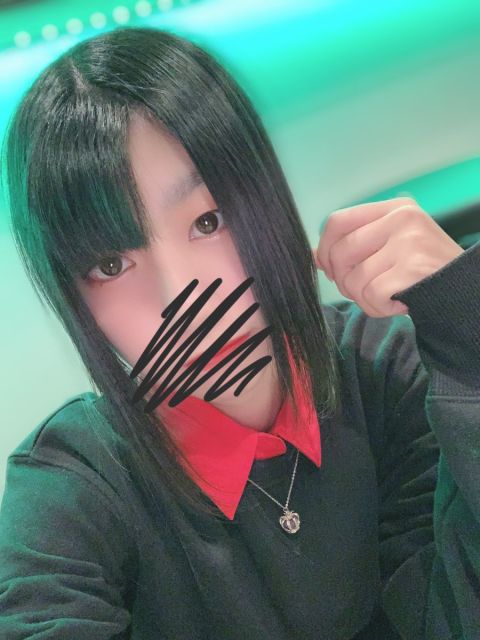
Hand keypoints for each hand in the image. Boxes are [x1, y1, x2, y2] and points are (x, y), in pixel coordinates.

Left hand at [312, 197, 464, 317]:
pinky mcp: (412, 269)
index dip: (325, 249)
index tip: (329, 268)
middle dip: (343, 281)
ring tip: (390, 296)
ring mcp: (408, 242)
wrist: (464, 292)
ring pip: (354, 279)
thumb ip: (356, 246)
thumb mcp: (391, 247)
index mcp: (394, 209)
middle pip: (340, 253)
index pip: (337, 221)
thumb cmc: (423, 271)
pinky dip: (381, 308)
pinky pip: (372, 295)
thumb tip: (314, 255)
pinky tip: (400, 303)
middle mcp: (401, 219)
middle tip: (364, 290)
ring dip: (366, 299)